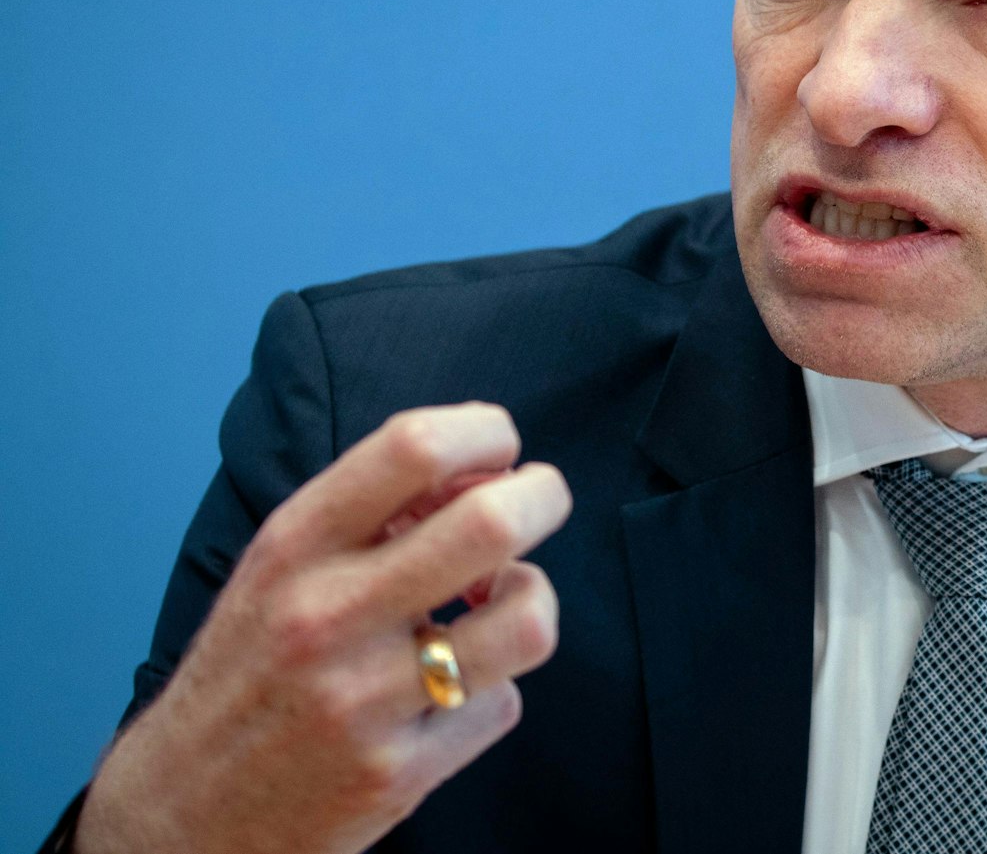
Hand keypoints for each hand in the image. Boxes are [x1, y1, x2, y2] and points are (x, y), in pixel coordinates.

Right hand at [74, 402, 572, 853]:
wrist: (180, 816)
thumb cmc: (250, 669)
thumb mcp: (279, 568)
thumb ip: (371, 510)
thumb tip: (483, 469)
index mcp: (293, 547)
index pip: (412, 446)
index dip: (486, 433)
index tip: (499, 451)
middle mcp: (325, 615)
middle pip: (492, 522)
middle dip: (544, 497)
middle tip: (537, 505)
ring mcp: (364, 700)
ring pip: (525, 620)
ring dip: (532, 599)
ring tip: (498, 604)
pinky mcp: (398, 774)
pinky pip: (503, 703)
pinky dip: (493, 689)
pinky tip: (453, 691)